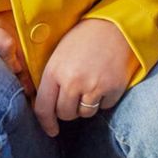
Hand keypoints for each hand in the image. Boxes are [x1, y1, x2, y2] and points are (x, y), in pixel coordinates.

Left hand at [34, 19, 137, 136]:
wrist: (114, 26)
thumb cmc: (83, 40)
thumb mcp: (58, 56)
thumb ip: (51, 80)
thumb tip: (46, 109)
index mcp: (54, 71)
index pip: (43, 108)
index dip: (46, 123)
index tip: (51, 131)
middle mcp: (72, 81)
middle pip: (65, 114)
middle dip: (69, 110)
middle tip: (76, 94)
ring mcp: (93, 86)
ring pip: (85, 113)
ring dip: (87, 105)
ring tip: (91, 84)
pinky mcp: (112, 88)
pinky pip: (104, 107)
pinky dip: (104, 99)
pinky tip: (104, 80)